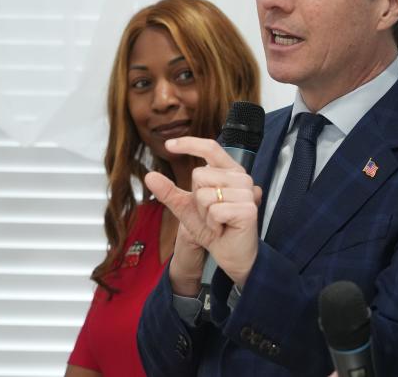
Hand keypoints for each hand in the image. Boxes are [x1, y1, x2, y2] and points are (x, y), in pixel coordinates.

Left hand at [148, 137, 261, 286]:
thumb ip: (170, 192)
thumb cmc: (214, 229)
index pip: (211, 148)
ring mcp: (247, 193)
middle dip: (197, 200)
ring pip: (204, 195)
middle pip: (200, 175)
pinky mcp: (248, 209)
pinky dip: (212, 224)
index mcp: (229, 172)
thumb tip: (149, 175)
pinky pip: (214, 211)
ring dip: (205, 215)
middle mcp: (241, 178)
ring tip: (218, 222)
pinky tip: (223, 229)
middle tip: (211, 214)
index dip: (190, 143)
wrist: (230, 254)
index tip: (168, 145)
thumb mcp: (187, 208)